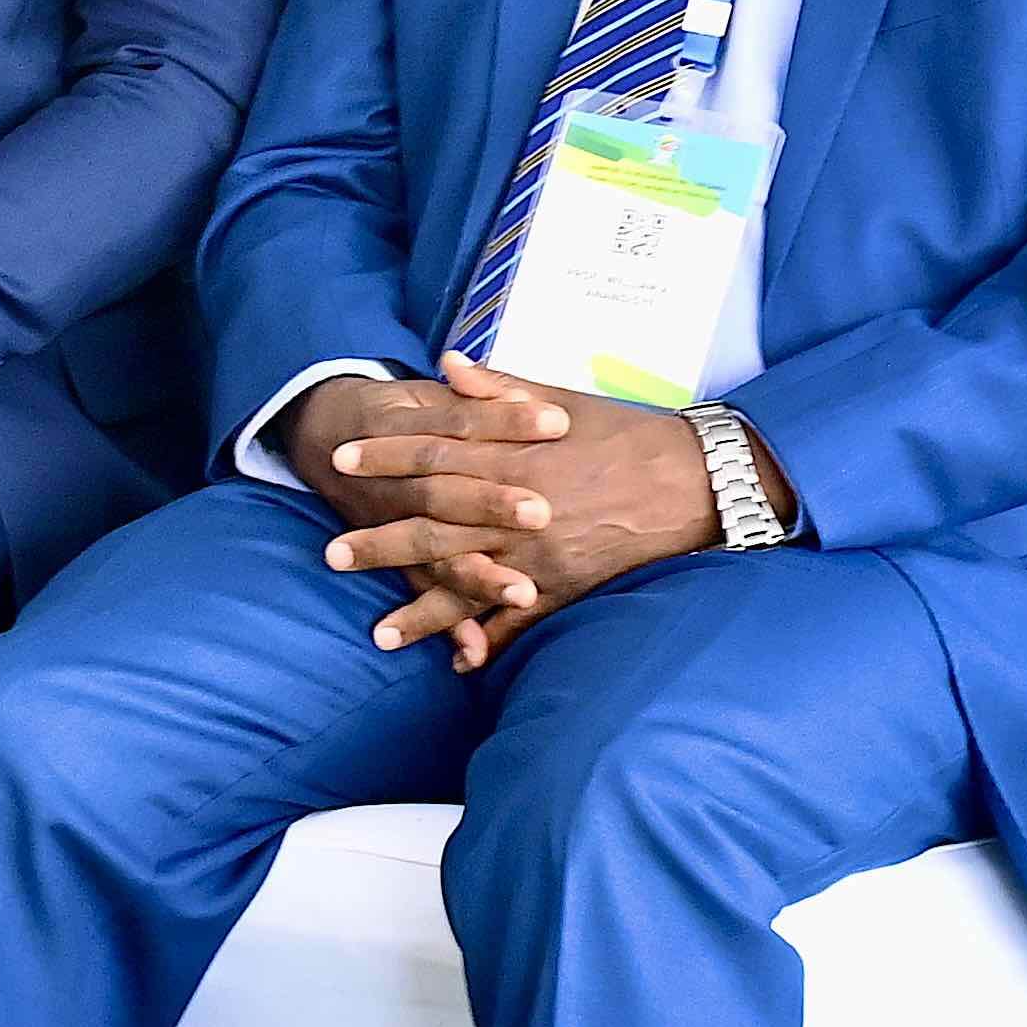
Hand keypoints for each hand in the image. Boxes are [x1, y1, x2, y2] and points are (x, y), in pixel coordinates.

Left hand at [302, 350, 759, 669]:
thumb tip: (447, 363)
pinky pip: (521, 622)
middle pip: (436, 529)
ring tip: (377, 635)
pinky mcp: (567, 586)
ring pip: (469, 586)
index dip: (384, 456)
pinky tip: (457, 663)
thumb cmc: (626, 432)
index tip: (341, 458)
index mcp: (513, 458)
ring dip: (422, 610)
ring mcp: (541, 556)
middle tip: (331, 555)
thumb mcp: (560, 400)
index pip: (432, 455)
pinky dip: (490, 642)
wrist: (696, 478)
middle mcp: (519, 511)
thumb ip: (498, 388)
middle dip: (381, 544)